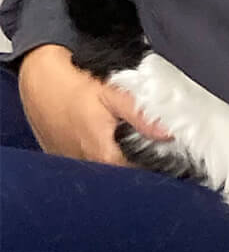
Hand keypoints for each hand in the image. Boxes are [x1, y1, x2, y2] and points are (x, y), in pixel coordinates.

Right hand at [18, 44, 170, 164]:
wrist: (39, 79)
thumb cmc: (74, 84)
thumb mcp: (112, 94)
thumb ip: (139, 115)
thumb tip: (167, 133)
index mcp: (101, 152)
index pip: (135, 172)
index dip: (152, 163)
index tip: (164, 151)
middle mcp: (85, 164)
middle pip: (119, 172)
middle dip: (136, 159)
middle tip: (145, 139)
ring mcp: (70, 162)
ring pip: (102, 168)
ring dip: (116, 156)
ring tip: (124, 135)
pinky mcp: (60, 157)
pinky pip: (86, 162)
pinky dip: (97, 152)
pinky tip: (103, 136)